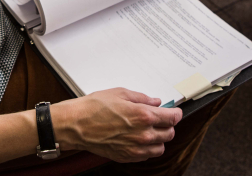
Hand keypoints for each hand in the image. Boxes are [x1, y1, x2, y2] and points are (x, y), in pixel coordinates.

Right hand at [52, 88, 181, 162]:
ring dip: (159, 139)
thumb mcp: (120, 93)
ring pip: (160, 147)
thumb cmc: (93, 108)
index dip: (175, 113)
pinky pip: (147, 156)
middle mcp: (143, 134)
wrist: (76, 125)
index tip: (174, 111)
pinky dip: (147, 148)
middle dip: (167, 125)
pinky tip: (139, 139)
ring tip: (149, 130)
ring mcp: (136, 148)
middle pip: (169, 133)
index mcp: (144, 116)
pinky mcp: (127, 157)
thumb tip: (155, 102)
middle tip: (160, 118)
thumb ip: (142, 98)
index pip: (172, 118)